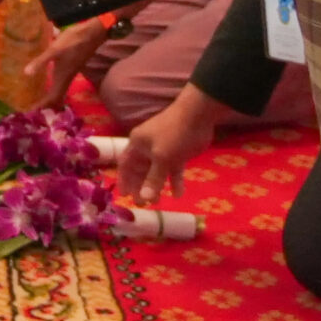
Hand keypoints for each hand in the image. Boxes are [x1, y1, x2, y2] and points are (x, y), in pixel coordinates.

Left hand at [20, 17, 109, 104]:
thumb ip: (41, 62)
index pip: (51, 99)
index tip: (29, 114)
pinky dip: (50, 86)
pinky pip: (59, 82)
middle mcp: (66, 79)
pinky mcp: (69, 67)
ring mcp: (69, 73)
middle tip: (30, 108)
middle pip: (55, 98)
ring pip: (58, 91)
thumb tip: (26, 74)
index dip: (41, 107)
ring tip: (34, 98)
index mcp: (62, 78)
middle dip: (44, 106)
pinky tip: (43, 80)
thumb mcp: (54, 50)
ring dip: (48, 97)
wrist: (92, 34)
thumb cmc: (73, 42)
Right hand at [116, 87, 232, 206]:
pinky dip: (174, 181)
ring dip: (156, 186)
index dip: (124, 180)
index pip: (125, 164)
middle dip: (140, 187)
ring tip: (158, 202)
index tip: (125, 196)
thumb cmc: (173, 134)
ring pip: (156, 172)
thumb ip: (153, 179)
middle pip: (139, 171)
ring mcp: (163, 151)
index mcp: (137, 144)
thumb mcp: (162, 158)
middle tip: (143, 205)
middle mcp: (147, 148)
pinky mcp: (177, 154)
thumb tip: (144, 199)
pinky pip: (172, 171)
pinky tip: (178, 194)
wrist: (197, 115)